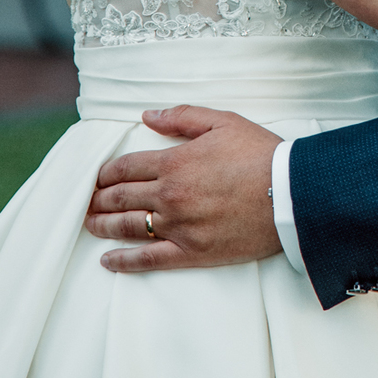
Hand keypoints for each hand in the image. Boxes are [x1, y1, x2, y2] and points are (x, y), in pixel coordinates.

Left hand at [85, 105, 282, 272]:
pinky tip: (108, 261)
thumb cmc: (260, 154)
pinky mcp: (191, 253)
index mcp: (174, 162)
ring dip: (102, 225)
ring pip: (127, 227)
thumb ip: (182, 117)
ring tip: (89, 225)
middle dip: (98, 199)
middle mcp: (170, 196)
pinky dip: (124, 261)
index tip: (97, 178)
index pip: (126, 168)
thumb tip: (148, 116)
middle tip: (87, 202)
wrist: (290, 193)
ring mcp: (178, 227)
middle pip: (120, 198)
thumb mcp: (223, 122)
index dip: (106, 173)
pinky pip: (148, 260)